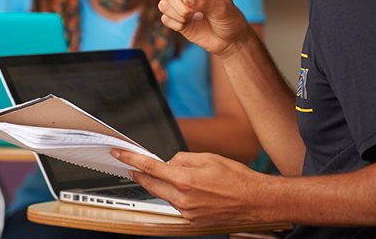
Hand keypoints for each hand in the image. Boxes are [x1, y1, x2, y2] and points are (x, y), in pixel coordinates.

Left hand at [112, 150, 269, 225]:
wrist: (255, 201)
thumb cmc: (237, 178)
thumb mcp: (209, 157)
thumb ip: (184, 158)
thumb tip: (170, 162)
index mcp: (186, 180)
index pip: (150, 167)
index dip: (132, 160)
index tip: (120, 154)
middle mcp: (184, 199)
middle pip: (151, 184)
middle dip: (139, 174)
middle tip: (132, 165)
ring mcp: (187, 212)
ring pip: (164, 195)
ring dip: (161, 184)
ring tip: (173, 174)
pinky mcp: (193, 221)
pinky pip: (177, 205)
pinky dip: (176, 195)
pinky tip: (188, 188)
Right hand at [158, 0, 252, 54]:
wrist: (230, 40)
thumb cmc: (230, 20)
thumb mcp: (222, 9)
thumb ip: (204, 2)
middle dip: (180, 6)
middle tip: (199, 14)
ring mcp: (181, 5)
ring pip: (164, 4)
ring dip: (178, 15)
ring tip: (196, 19)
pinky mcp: (177, 19)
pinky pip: (165, 18)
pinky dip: (175, 24)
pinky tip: (188, 26)